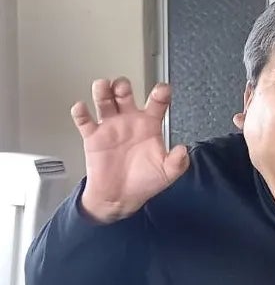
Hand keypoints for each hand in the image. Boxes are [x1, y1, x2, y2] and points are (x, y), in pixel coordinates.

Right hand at [72, 78, 188, 222]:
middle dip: (123, 87)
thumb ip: (178, 162)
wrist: (120, 198)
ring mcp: (111, 127)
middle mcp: (129, 121)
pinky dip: (80, 112)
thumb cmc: (144, 181)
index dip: (160, 94)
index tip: (162, 89)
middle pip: (124, 94)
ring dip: (102, 92)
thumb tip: (183, 150)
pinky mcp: (93, 137)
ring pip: (104, 101)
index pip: (156, 103)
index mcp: (149, 125)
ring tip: (103, 88)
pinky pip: (84, 120)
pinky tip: (81, 108)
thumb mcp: (167, 173)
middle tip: (123, 87)